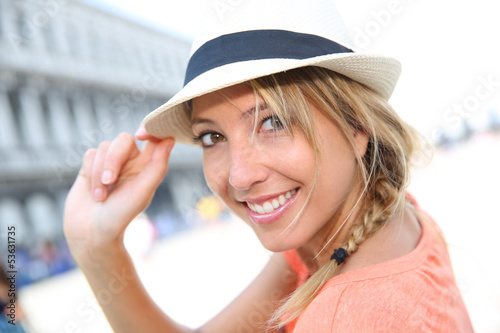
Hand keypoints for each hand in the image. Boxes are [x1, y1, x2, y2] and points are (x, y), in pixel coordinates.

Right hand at [64, 130, 173, 263]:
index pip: (153, 138)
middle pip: (124, 140)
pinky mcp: (92, 166)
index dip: (149, 130)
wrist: (92, 233)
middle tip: (109, 182)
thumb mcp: (143, 191)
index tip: (141, 135)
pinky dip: (90, 172)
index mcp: (148, 166)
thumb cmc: (121, 215)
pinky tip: (93, 192)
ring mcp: (111, 163)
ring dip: (100, 172)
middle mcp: (131, 162)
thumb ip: (158, 165)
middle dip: (114, 159)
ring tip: (101, 196)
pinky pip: (90, 154)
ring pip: (105, 147)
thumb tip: (170, 139)